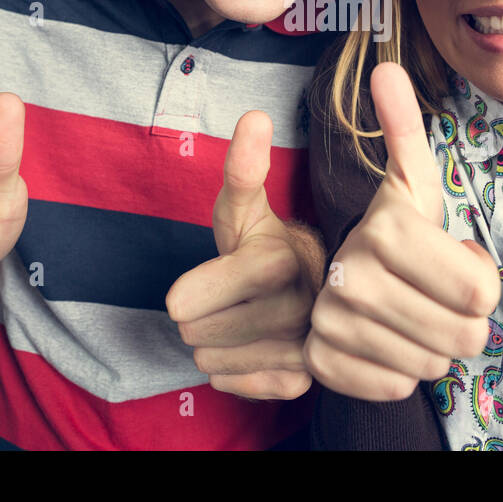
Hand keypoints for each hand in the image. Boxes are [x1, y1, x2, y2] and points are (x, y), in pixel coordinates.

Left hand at [165, 111, 316, 399]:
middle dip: (201, 317)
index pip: (188, 303)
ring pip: (214, 363)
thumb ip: (242, 167)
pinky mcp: (306, 379)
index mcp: (278, 261)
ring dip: (217, 345)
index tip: (201, 284)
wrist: (315, 283)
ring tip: (241, 319)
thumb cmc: (263, 241)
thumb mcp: (244, 205)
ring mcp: (305, 346)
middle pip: (197, 335)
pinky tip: (253, 346)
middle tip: (227, 297)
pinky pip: (238, 387)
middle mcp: (300, 306)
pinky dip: (235, 372)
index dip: (188, 293)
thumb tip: (254, 115)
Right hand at [302, 62, 500, 400]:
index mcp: (385, 228)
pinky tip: (384, 342)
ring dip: (431, 346)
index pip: (481, 292)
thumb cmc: (393, 233)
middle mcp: (349, 276)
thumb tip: (385, 67)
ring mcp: (331, 322)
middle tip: (436, 296)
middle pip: (463, 336)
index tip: (453, 263)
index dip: (480, 284)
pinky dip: (398, 372)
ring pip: (431, 365)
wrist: (326, 278)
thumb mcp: (409, 183)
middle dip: (462, 322)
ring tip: (410, 315)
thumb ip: (404, 128)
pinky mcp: (322, 363)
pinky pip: (395, 387)